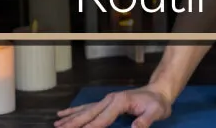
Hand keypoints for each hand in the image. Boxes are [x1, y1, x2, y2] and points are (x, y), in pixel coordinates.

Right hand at [54, 83, 172, 127]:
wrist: (159, 92)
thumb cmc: (158, 103)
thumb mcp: (156, 112)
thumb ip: (145, 121)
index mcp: (119, 102)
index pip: (102, 118)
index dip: (90, 127)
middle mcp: (110, 100)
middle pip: (89, 113)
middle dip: (74, 123)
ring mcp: (107, 100)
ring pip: (85, 110)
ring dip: (71, 117)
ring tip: (56, 123)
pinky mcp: (107, 103)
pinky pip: (88, 107)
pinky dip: (75, 111)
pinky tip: (63, 113)